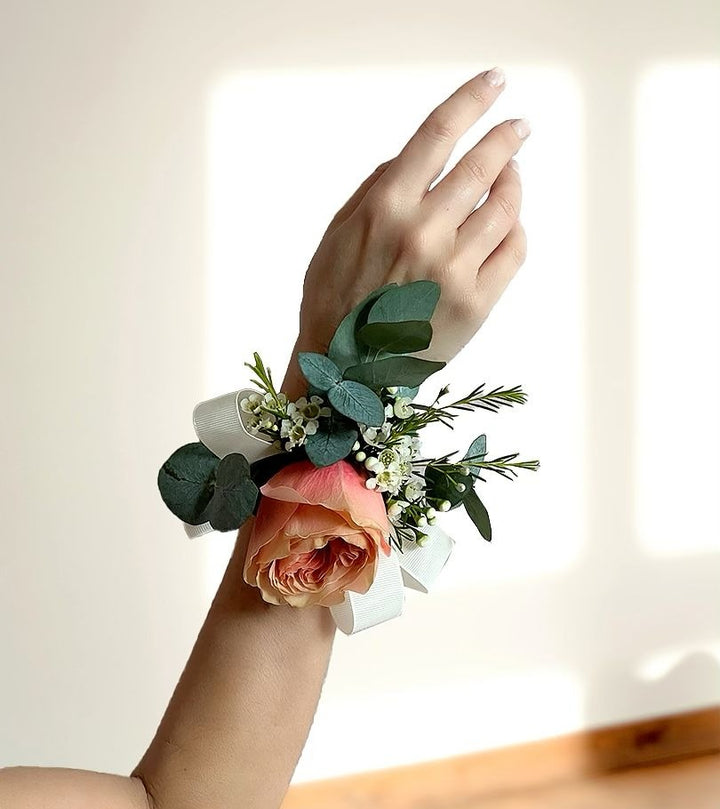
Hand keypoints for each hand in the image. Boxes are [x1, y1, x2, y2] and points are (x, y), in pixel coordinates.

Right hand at [283, 67, 529, 396]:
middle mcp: (424, 232)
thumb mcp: (338, 235)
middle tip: (518, 127)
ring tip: (511, 174)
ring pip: (504, 207)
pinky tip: (508, 221)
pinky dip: (515, 228)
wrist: (345, 371)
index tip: (494, 83)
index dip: (471, 101)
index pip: (437, 135)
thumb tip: (415, 157)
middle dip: (505, 138)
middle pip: (481, 165)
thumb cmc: (335, 302)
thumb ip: (377, 190)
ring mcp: (455, 269)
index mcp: (386, 208)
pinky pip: (513, 251)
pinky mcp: (477, 303)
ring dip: (513, 182)